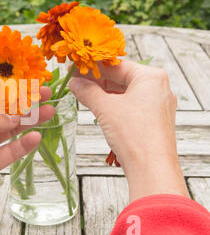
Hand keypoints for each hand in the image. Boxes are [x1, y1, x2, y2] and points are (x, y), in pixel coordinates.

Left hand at [0, 86, 54, 234]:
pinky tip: (35, 137)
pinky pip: (9, 151)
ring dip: (29, 121)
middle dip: (24, 101)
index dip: (7, 83)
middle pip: (3, 108)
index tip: (27, 76)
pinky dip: (23, 145)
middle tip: (45, 93)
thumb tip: (16, 117)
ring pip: (10, 129)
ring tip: (49, 112)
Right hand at [69, 60, 188, 201]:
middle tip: (76, 82)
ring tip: (83, 95)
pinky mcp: (154, 121)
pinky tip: (98, 108)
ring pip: (125, 93)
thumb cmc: (134, 134)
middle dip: (97, 81)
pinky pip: (130, 106)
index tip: (75, 68)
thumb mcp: (105, 108)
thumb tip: (75, 82)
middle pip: (121, 78)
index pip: (116, 66)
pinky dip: (113, 105)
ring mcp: (158, 105)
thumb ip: (87, 91)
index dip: (93, 67)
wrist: (152, 169)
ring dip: (103, 93)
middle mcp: (158, 88)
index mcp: (151, 77)